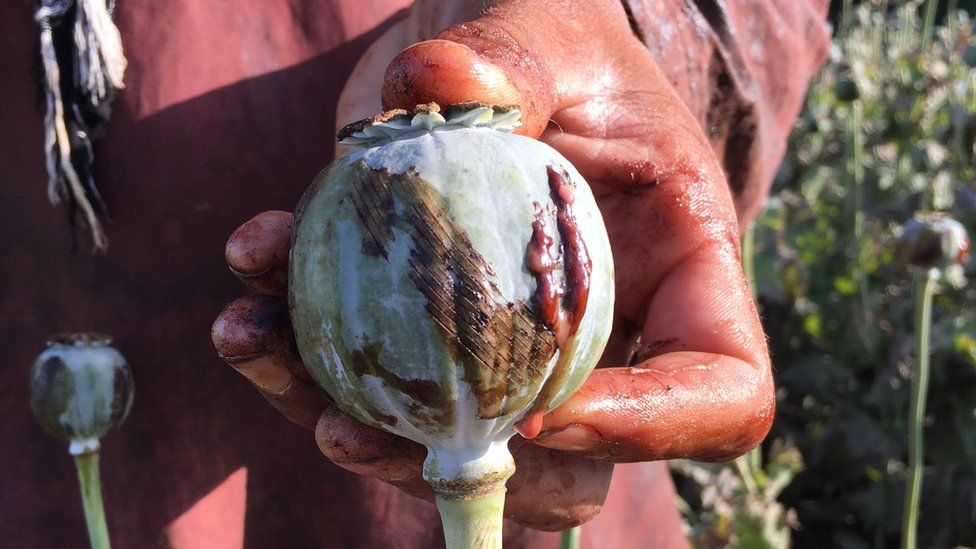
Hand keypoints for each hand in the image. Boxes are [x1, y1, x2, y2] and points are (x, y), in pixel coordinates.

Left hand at [212, 0, 773, 529]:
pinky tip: (246, 279)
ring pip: (453, 443)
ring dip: (337, 416)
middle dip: (459, 465)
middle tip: (348, 430)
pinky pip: (378, 384)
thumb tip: (432, 80)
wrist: (493, 55)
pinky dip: (298, 352)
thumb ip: (510, 57)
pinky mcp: (438, 339)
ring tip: (249, 336)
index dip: (645, 427)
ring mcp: (518, 349)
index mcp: (682, 273)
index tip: (538, 408)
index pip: (717, 394)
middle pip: (569, 465)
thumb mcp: (552, 32)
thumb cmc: (559, 40)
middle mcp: (608, 336)